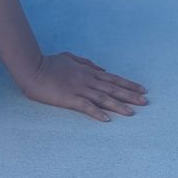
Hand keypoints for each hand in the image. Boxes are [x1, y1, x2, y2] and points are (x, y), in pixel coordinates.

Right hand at [20, 51, 147, 120]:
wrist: (32, 68)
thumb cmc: (50, 63)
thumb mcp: (70, 58)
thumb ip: (86, 63)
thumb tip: (101, 69)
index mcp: (88, 72)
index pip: (113, 79)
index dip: (128, 85)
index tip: (142, 90)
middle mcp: (87, 80)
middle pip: (112, 88)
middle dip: (130, 95)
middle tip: (145, 101)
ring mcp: (79, 89)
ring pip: (103, 98)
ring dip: (118, 106)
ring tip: (132, 112)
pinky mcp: (69, 98)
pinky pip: (86, 106)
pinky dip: (97, 112)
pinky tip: (107, 119)